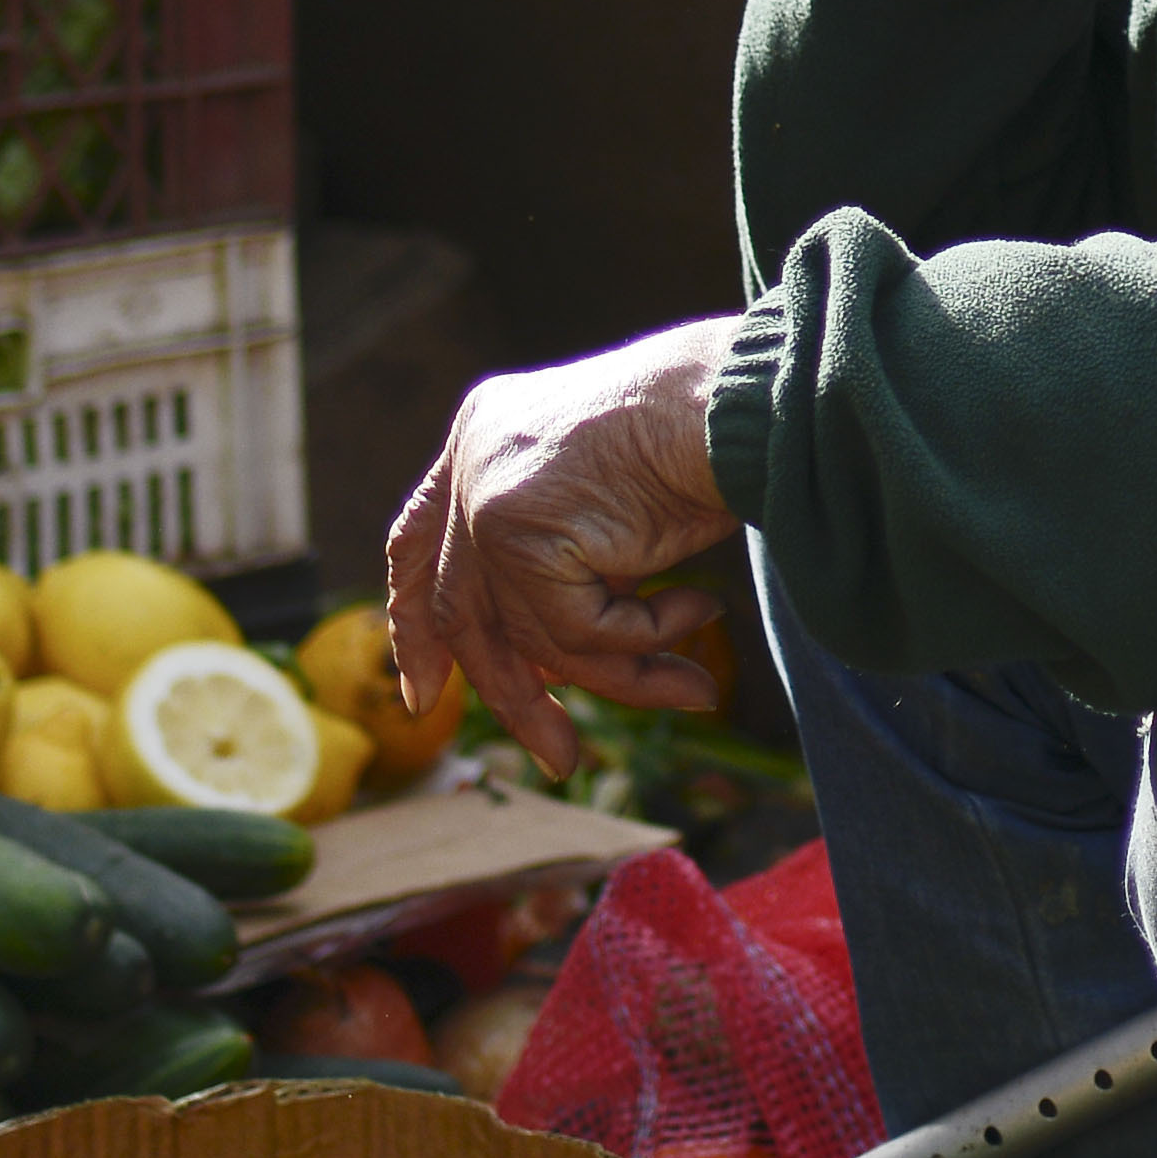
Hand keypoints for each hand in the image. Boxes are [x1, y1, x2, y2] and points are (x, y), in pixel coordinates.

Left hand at [379, 325, 741, 776]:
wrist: (743, 398)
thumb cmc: (707, 441)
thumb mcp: (611, 509)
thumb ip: (564, 565)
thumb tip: (549, 669)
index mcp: (483, 434)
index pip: (418, 543)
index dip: (413, 625)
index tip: (423, 694)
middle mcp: (471, 457)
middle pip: (461, 610)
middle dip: (511, 695)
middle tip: (558, 759)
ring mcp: (484, 492)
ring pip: (533, 636)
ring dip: (621, 675)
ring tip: (691, 685)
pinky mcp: (513, 528)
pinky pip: (574, 632)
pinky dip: (644, 640)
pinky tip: (700, 608)